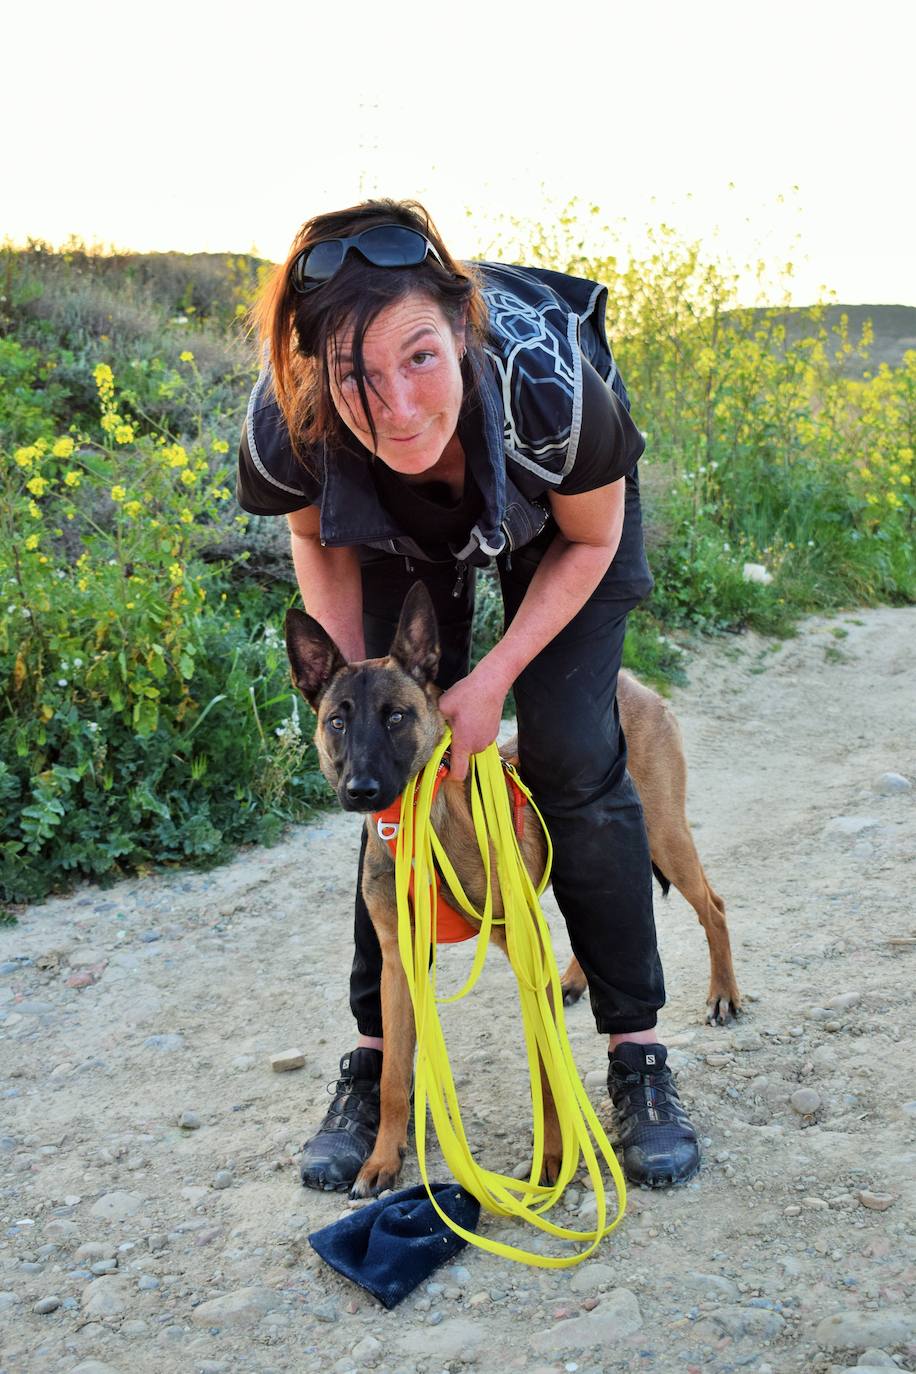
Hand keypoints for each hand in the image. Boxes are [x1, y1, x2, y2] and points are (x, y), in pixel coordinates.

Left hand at [438, 660, 511, 781]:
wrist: (491, 683)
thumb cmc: (467, 694)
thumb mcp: (443, 706)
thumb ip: (434, 722)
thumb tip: (427, 728)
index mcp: (464, 743)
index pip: (458, 773)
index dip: (449, 774)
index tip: (442, 767)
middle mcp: (477, 746)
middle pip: (462, 756)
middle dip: (453, 747)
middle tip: (449, 728)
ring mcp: (487, 740)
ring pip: (470, 746)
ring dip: (464, 738)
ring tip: (461, 719)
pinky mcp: (493, 733)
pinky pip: (478, 738)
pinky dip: (473, 732)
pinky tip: (470, 716)